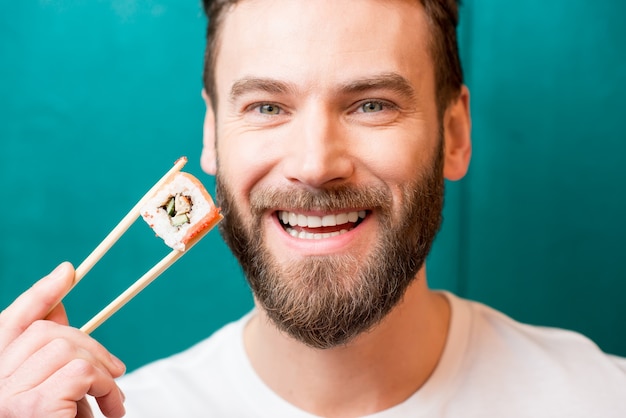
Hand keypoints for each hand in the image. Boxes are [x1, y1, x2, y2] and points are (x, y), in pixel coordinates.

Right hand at [0, 262, 125, 417]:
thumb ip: (54, 356)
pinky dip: (104, 388)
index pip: (11, 321)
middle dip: (91, 345)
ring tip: (115, 402)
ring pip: (69, 349)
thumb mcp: (51, 392)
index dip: (41, 293)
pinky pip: (80, 374)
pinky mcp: (31, 408)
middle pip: (48, 332)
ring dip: (103, 373)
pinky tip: (110, 411)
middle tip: (117, 372)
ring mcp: (6, 396)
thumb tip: (64, 310)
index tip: (70, 270)